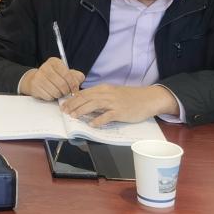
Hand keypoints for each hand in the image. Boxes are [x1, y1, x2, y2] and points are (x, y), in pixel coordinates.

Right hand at [19, 57, 85, 100]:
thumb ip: (76, 76)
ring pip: (55, 92)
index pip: (67, 74)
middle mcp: (45, 67)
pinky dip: (51, 97)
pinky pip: (48, 96)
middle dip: (66, 91)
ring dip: (59, 95)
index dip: (73, 84)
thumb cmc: (55, 76)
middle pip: (62, 84)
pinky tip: (50, 93)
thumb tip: (78, 82)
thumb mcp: (66, 73)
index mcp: (54, 62)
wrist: (36, 79)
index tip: (75, 90)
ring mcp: (38, 76)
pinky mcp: (34, 86)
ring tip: (58, 92)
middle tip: (66, 92)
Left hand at [62, 84, 179, 125]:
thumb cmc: (130, 97)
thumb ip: (100, 97)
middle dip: (73, 105)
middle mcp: (106, 94)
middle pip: (86, 98)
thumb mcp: (112, 93)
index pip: (83, 93)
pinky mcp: (121, 112)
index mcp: (103, 89)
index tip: (64, 105)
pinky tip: (91, 124)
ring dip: (82, 111)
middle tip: (65, 112)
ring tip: (74, 116)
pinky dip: (98, 120)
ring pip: (93, 105)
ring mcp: (114, 103)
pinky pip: (107, 116)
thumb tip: (85, 103)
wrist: (149, 98)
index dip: (72, 99)